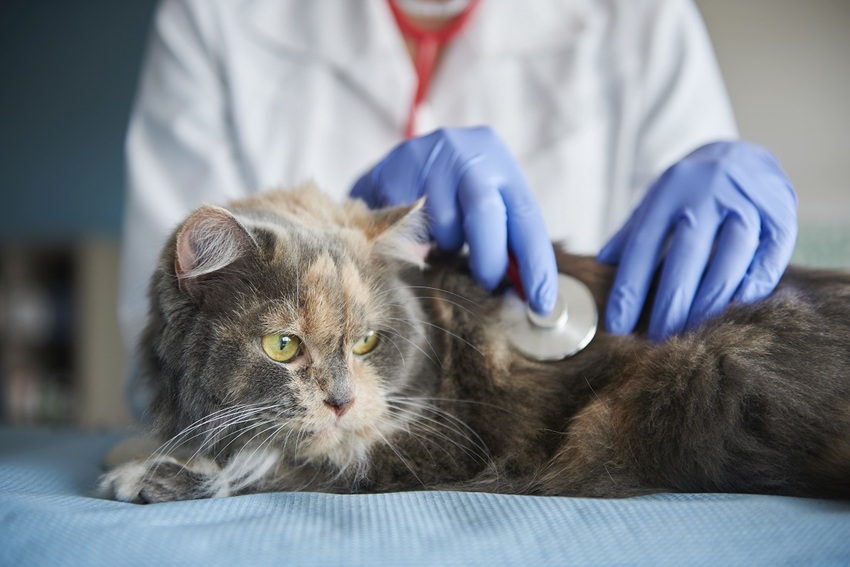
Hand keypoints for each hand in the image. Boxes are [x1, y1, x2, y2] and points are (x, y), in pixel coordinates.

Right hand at [351, 126, 557, 313]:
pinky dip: (413, 241)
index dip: (535, 263)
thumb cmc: (448, 197)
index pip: (525, 214)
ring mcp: (426, 156)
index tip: (541, 302)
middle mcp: (464, 151)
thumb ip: (503, 239)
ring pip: (443, 223)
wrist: (396, 168)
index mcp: (497, 160)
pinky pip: (407, 225)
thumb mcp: (482, 205)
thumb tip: (521, 292)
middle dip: (489, 259)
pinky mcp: (391, 170)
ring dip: (446, 246)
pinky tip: (411, 233)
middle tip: (487, 285)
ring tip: (438, 241)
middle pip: (485, 211)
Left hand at [598, 140, 797, 340]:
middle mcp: (707, 192)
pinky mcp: (781, 215)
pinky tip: (735, 311)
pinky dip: (752, 287)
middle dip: (671, 304)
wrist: (742, 155)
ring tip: (693, 333)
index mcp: (669, 191)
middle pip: (687, 256)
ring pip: (729, 259)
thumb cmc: (689, 192)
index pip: (644, 245)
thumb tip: (599, 267)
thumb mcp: (656, 202)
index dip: (630, 288)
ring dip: (710, 302)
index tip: (618, 324)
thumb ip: (630, 235)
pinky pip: (768, 258)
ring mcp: (747, 202)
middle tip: (658, 340)